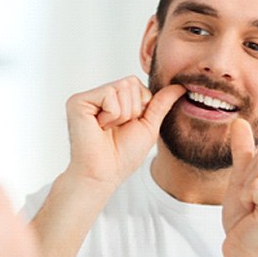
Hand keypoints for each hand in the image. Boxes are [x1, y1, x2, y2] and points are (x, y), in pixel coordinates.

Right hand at [65, 76, 184, 189]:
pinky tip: (99, 128)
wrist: (105, 174)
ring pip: (122, 87)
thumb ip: (161, 103)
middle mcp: (98, 95)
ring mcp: (87, 98)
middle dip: (132, 110)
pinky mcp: (77, 101)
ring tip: (107, 129)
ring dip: (122, 115)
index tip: (126, 126)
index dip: (141, 107)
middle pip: (130, 82)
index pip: (137, 84)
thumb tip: (180, 86)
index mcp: (112, 100)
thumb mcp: (148, 126)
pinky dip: (112, 115)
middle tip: (116, 129)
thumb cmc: (123, 155)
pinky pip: (109, 94)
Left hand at [222, 119, 257, 256]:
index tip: (252, 192)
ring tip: (252, 206)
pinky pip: (256, 184)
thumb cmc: (243, 215)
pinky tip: (252, 213)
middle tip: (250, 200)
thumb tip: (239, 121)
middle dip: (247, 177)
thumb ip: (243, 150)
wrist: (241, 248)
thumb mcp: (241, 176)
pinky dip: (245, 196)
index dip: (249, 169)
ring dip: (245, 187)